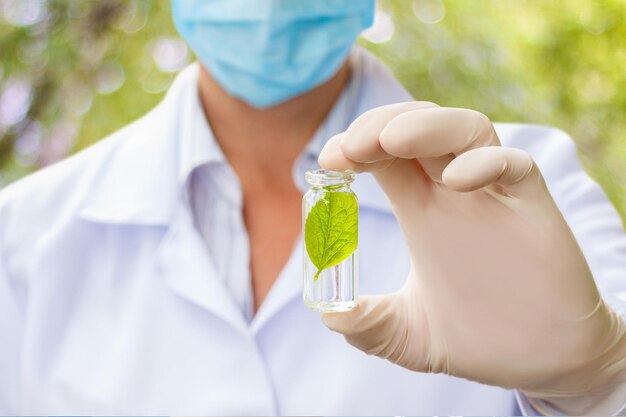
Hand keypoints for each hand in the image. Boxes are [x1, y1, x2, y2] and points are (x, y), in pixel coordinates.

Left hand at [318, 102, 625, 399]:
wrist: (542, 361)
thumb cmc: (477, 338)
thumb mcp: (408, 335)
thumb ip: (370, 326)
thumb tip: (331, 318)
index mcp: (422, 208)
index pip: (384, 154)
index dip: (354, 146)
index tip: (326, 161)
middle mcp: (454, 192)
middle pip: (417, 126)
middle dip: (378, 125)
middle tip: (348, 150)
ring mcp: (495, 195)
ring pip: (464, 128)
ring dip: (424, 125)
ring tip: (388, 141)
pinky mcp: (533, 208)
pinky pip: (515, 164)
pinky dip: (485, 161)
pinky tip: (455, 181)